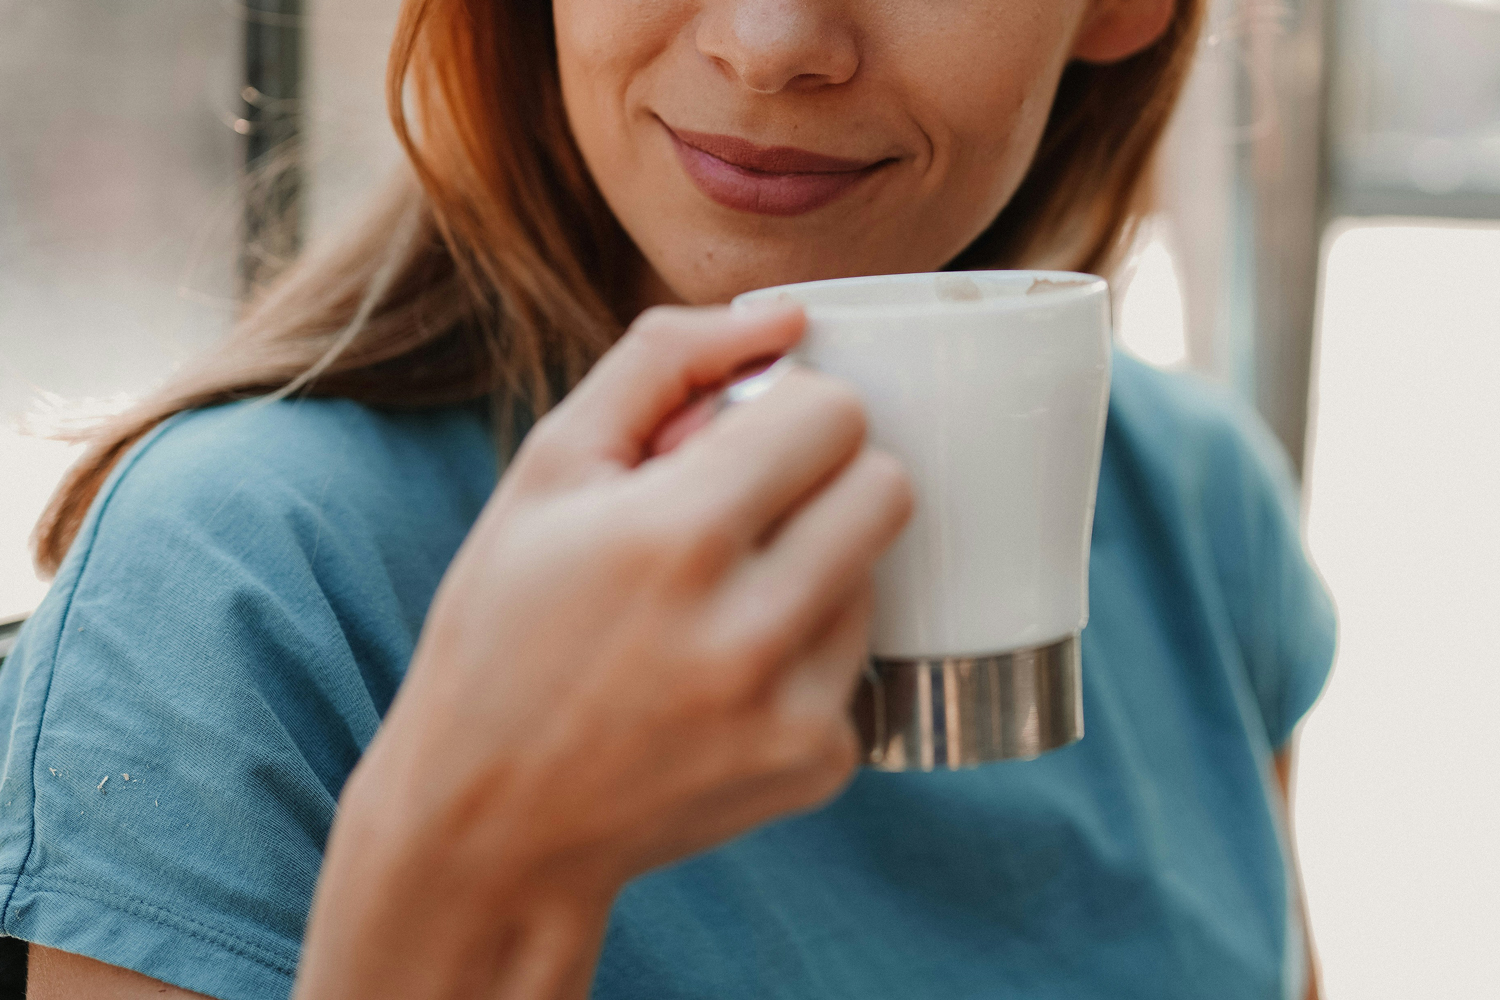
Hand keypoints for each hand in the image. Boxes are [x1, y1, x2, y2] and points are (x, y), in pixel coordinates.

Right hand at [294, 304, 913, 999]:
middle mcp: (748, 630)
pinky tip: (725, 676)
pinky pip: (860, 662)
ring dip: (818, 564)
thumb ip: (663, 364)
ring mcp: (794, 709)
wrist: (491, 823)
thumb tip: (788, 315)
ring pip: (878, 572)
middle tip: (748, 508)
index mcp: (675, 536)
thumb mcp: (548, 469)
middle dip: (825, 476)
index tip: (741, 439)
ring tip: (720, 602)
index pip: (834, 413)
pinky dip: (808, 651)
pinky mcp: (819, 765)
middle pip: (887, 487)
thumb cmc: (504, 628)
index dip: (788, 410)